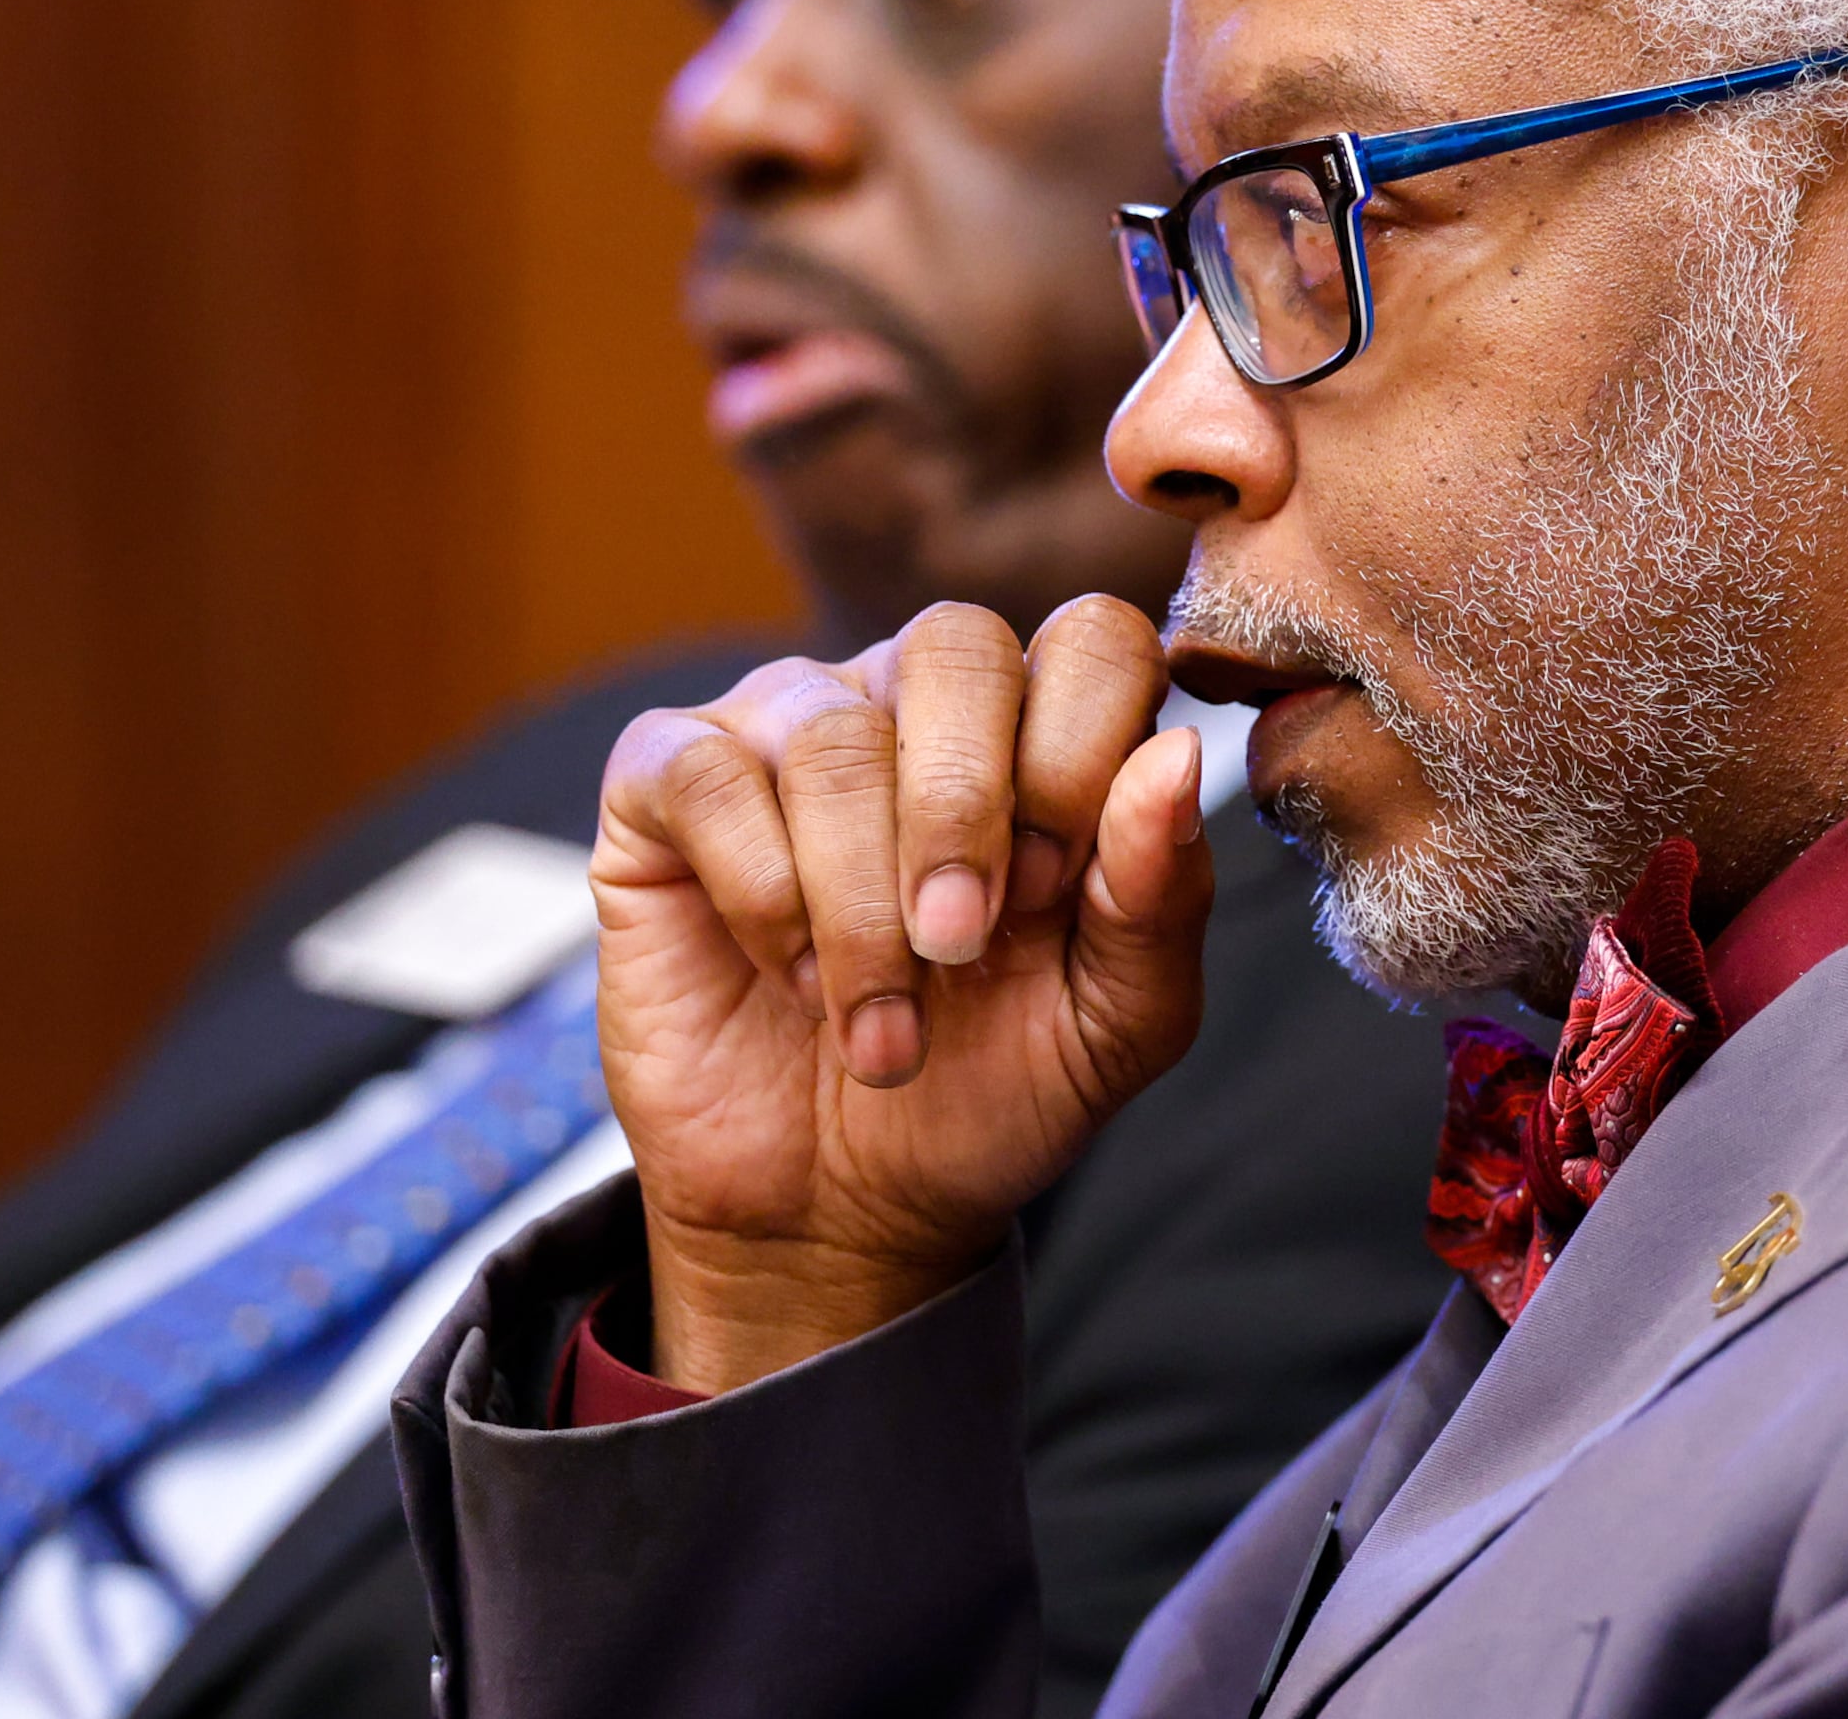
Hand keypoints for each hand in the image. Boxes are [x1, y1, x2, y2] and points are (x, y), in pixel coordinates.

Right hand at [588, 595, 1213, 1391]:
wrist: (840, 1210)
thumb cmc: (991, 1091)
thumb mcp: (1114, 1024)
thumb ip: (1161, 894)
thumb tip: (1180, 755)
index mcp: (1043, 732)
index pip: (1091, 637)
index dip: (1080, 753)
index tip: (1055, 891)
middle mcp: (915, 701)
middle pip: (956, 645)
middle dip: (964, 814)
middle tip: (960, 948)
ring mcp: (787, 726)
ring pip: (832, 735)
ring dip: (861, 908)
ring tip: (880, 1028)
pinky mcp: (667, 784)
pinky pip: (708, 774)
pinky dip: (761, 893)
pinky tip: (788, 974)